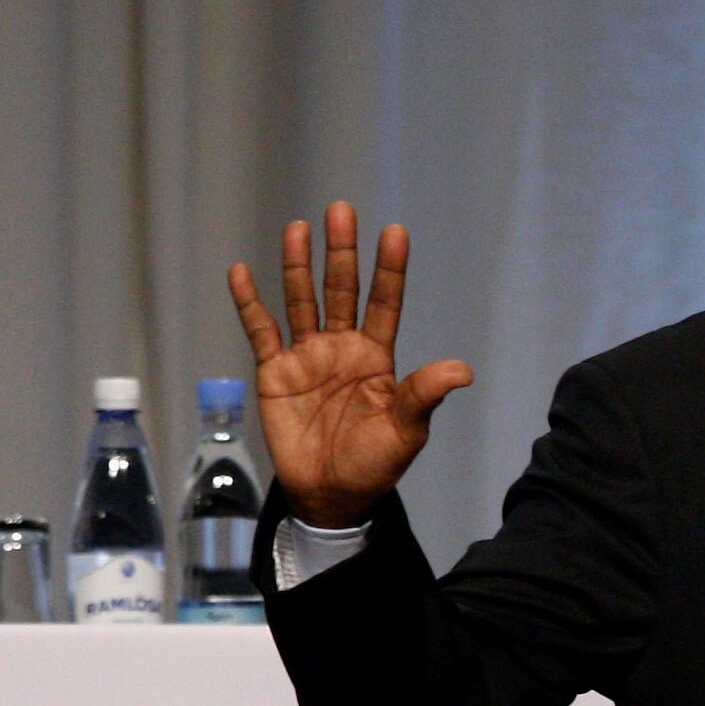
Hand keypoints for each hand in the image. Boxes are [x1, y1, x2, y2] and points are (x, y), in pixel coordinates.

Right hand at [227, 202, 471, 529]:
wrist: (330, 495)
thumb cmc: (373, 465)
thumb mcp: (405, 433)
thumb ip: (424, 396)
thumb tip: (463, 371)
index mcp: (376, 357)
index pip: (384, 303)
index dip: (390, 270)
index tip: (395, 232)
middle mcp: (342, 347)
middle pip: (341, 290)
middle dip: (342, 252)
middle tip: (341, 210)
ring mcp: (307, 356)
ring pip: (302, 301)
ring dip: (298, 266)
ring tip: (298, 228)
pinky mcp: (275, 372)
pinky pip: (261, 331)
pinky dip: (250, 303)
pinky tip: (242, 272)